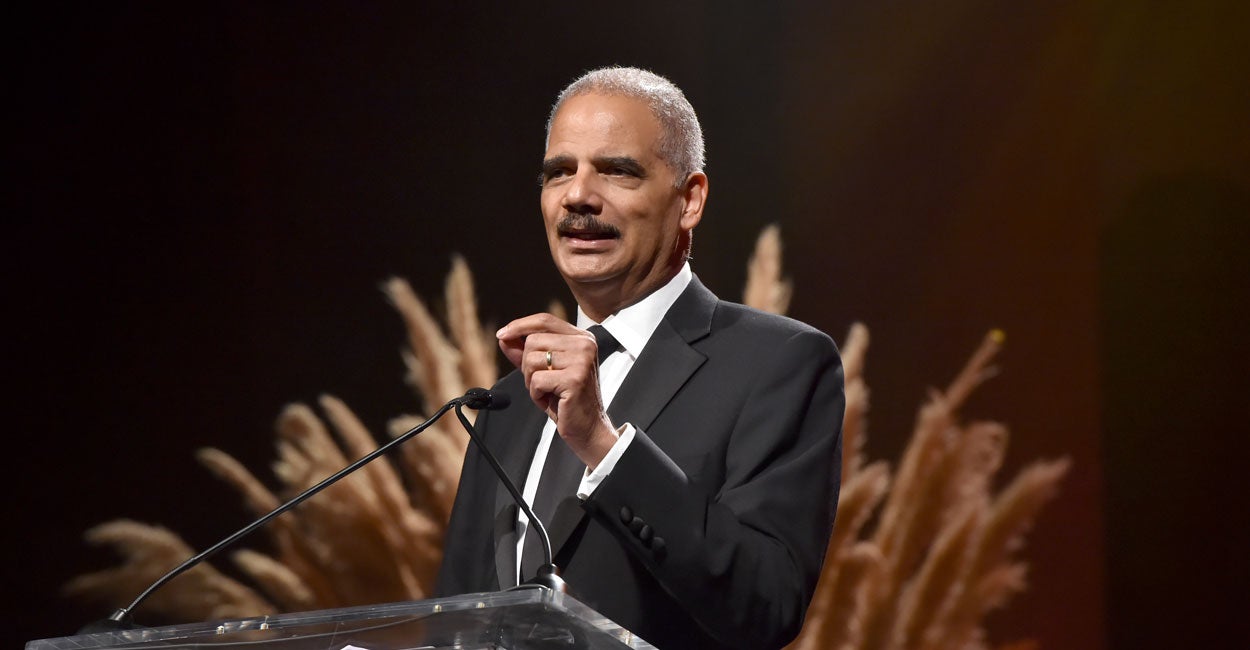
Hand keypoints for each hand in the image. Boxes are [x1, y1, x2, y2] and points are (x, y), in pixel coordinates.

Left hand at [498, 313, 617, 467]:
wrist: (588, 428)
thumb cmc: (567, 400)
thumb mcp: (543, 371)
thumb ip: (525, 352)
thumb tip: (504, 337)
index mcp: (581, 338)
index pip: (544, 320)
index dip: (520, 325)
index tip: (502, 334)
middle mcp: (585, 345)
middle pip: (533, 341)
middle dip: (527, 365)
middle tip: (542, 383)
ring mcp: (582, 360)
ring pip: (532, 360)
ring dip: (532, 381)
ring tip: (548, 392)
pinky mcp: (575, 378)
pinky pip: (537, 380)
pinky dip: (537, 394)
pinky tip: (551, 400)